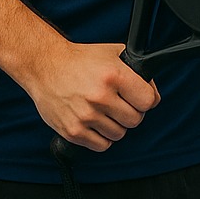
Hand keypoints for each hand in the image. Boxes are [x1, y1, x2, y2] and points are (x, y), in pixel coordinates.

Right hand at [26, 41, 160, 150]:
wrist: (45, 66)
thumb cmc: (81, 59)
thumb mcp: (114, 53)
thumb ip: (137, 71)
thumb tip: (153, 93)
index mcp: (114, 76)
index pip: (148, 101)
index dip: (148, 100)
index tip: (140, 98)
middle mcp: (100, 97)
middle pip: (135, 120)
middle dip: (132, 113)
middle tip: (121, 105)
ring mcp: (86, 116)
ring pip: (119, 134)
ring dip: (116, 125)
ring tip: (105, 112)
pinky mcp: (73, 131)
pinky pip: (101, 145)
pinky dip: (102, 137)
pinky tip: (96, 123)